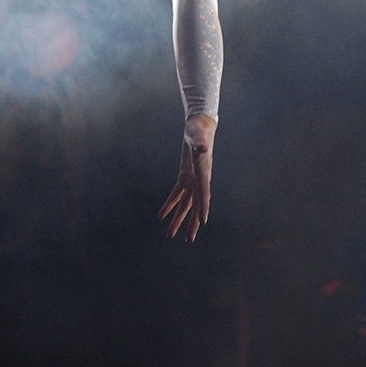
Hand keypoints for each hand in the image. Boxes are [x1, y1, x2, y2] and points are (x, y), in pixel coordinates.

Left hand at [158, 114, 215, 242]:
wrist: (199, 126)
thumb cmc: (198, 129)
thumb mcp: (197, 133)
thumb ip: (200, 141)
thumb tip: (203, 148)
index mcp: (203, 171)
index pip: (204, 192)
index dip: (203, 207)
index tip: (203, 222)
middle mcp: (199, 179)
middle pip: (196, 204)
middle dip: (192, 222)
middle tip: (188, 240)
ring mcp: (192, 179)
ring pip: (186, 204)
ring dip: (179, 218)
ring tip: (171, 234)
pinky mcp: (184, 176)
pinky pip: (176, 194)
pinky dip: (169, 204)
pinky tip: (162, 215)